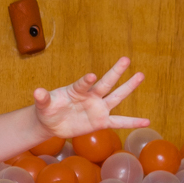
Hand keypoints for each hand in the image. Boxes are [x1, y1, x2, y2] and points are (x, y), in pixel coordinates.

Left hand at [33, 56, 149, 138]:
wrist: (52, 123)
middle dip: (115, 72)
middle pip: (105, 84)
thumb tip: (36, 92)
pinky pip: (119, 122)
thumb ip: (42, 98)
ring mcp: (98, 108)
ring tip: (141, 75)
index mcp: (76, 90)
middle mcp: (90, 97)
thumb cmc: (48, 109)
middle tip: (125, 59)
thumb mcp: (43, 105)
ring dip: (128, 87)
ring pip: (116, 97)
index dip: (86, 81)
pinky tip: (146, 122)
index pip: (83, 84)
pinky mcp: (101, 122)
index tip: (92, 76)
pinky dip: (132, 123)